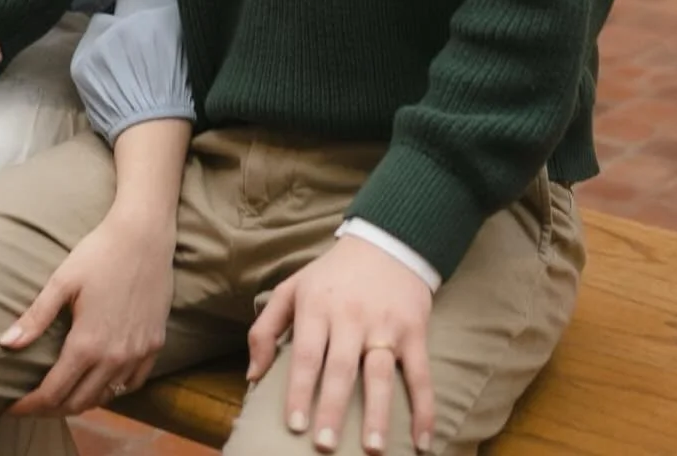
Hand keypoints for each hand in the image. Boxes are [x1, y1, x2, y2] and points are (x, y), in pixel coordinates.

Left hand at [0, 206, 176, 416]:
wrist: (145, 233)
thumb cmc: (100, 252)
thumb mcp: (63, 281)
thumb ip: (36, 317)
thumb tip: (4, 344)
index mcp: (87, 344)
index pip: (52, 393)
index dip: (28, 405)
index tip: (10, 407)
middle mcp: (114, 358)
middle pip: (77, 403)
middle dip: (50, 408)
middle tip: (31, 402)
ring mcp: (137, 354)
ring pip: (105, 397)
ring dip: (80, 401)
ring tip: (60, 394)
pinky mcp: (155, 345)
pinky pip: (132, 384)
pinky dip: (112, 390)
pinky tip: (99, 381)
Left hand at [248, 237, 434, 455]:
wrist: (386, 242)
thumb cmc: (331, 275)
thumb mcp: (292, 288)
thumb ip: (265, 328)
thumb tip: (252, 377)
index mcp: (316, 306)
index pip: (305, 354)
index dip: (298, 390)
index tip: (294, 425)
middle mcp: (349, 316)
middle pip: (340, 368)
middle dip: (332, 408)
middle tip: (324, 445)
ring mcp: (384, 325)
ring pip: (379, 373)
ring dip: (377, 413)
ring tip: (373, 448)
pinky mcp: (414, 331)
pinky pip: (420, 374)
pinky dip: (424, 408)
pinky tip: (422, 440)